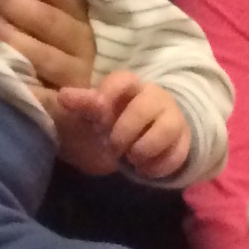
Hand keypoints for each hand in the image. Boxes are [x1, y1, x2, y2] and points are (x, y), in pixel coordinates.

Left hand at [0, 0, 99, 117]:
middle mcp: (82, 43)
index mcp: (81, 14)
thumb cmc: (50, 46)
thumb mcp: (52, 14)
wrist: (78, 106)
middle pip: (46, 18)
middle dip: (10, 2)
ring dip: (7, 36)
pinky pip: (39, 95)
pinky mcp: (62, 107)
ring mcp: (73, 76)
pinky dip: (18, 83)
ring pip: (39, 53)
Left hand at [51, 68, 188, 181]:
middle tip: (114, 147)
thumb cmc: (118, 120)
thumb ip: (84, 104)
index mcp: (130, 86)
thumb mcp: (98, 113)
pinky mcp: (184, 139)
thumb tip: (63, 95)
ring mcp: (173, 117)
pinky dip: (158, 167)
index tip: (98, 112)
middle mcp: (154, 97)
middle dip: (124, 133)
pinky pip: (177, 153)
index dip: (108, 94)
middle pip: (143, 108)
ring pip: (166, 129)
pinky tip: (145, 169)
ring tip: (132, 158)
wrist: (148, 134)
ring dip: (143, 150)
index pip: (123, 80)